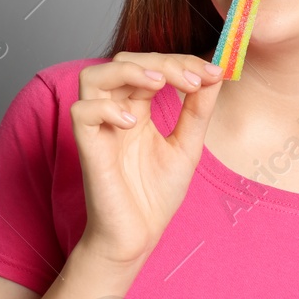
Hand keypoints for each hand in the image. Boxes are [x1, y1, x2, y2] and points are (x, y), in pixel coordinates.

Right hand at [70, 52, 224, 265]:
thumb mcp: (187, 146)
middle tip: (194, 79)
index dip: (181, 62)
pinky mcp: (88, 149)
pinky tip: (132, 122)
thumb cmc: (155, 196)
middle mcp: (114, 113)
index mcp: (136, 109)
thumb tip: (217, 73)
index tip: (214, 71)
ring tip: (158, 83)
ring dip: (128, 71)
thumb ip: (198, 110)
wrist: (138, 237)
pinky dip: (106, 108)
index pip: (151, 67)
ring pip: (92, 77)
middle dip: (161, 62)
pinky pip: (81, 112)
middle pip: (123, 61)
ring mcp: (99, 129)